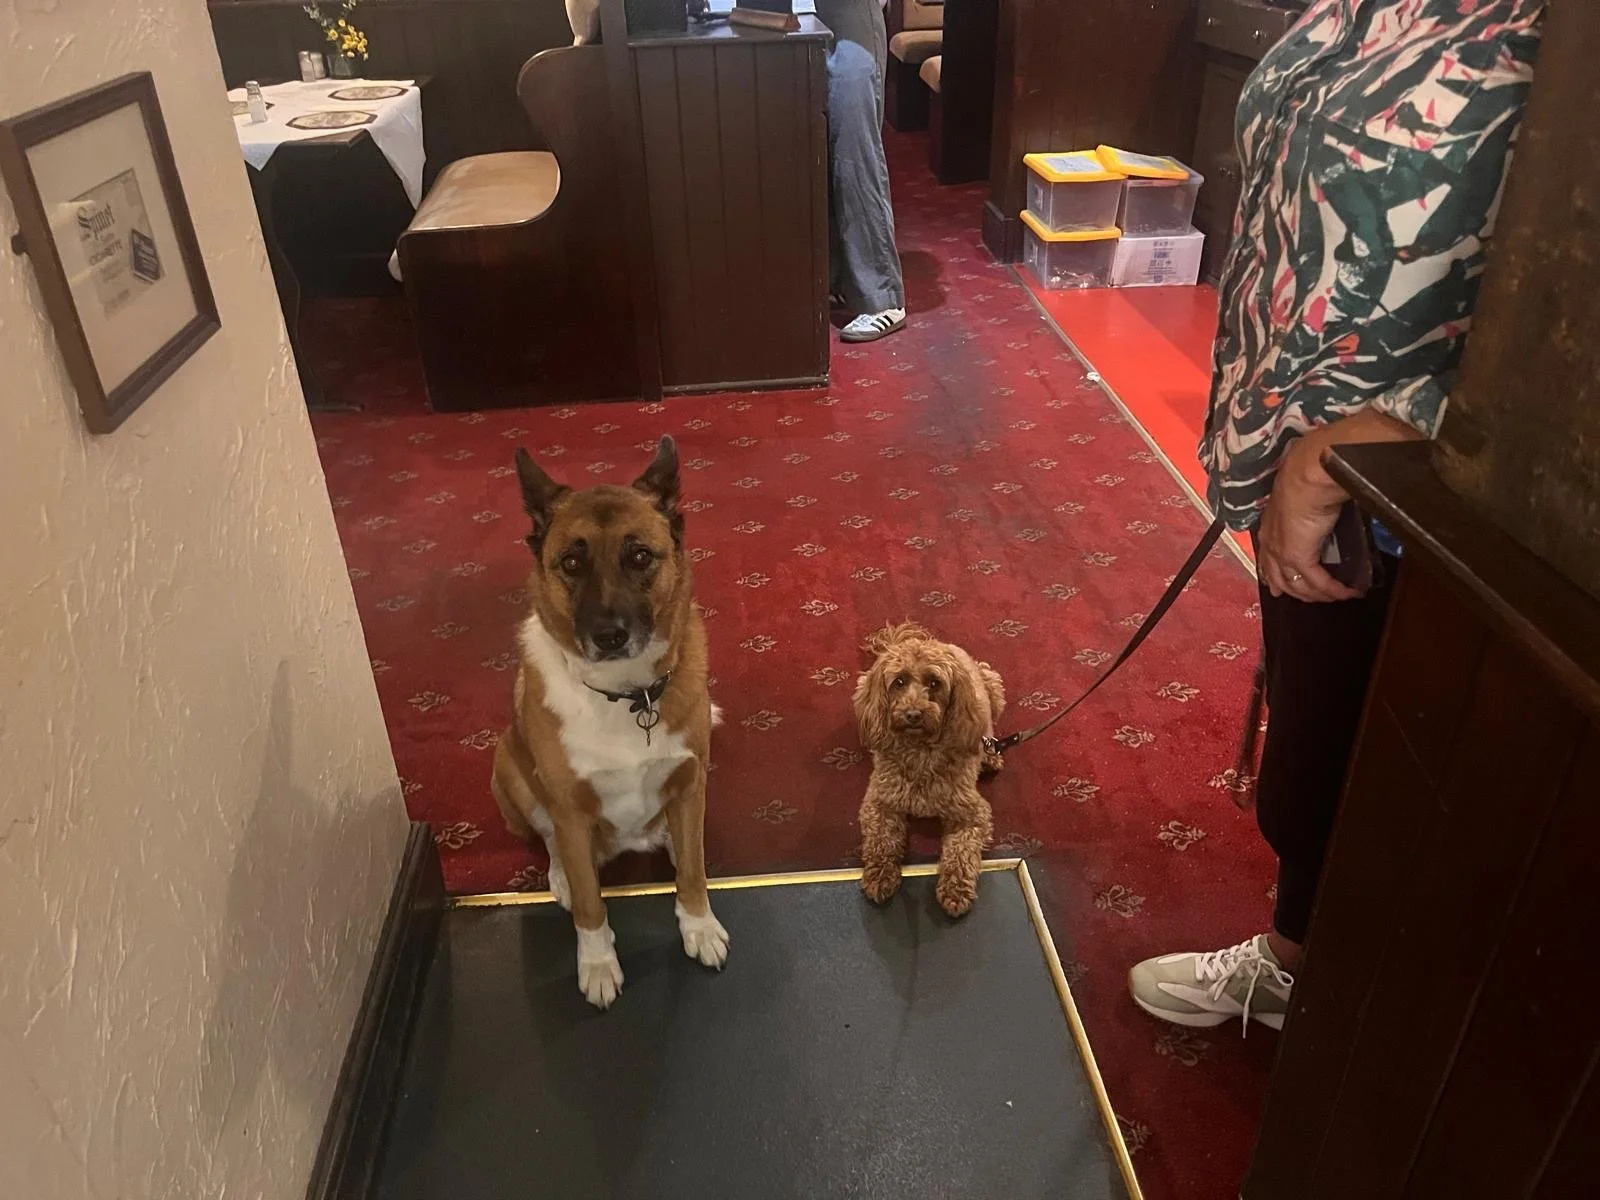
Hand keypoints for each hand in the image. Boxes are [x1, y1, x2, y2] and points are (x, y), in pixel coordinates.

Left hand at [1258, 437, 1359, 603]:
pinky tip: (1348, 592)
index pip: (1267, 560)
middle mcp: (1271, 544)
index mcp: (1269, 528)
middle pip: (1279, 579)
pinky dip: (1334, 590)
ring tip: (1339, 596)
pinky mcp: (1299, 559)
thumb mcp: (1303, 500)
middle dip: (1296, 592)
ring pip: (1298, 586)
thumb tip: (1322, 510)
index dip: (1273, 576)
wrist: (1307, 477)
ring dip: (1319, 595)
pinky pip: (1318, 583)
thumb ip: (1307, 511)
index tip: (1279, 589)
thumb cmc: (1307, 480)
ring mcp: (1282, 554)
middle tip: (1315, 599)